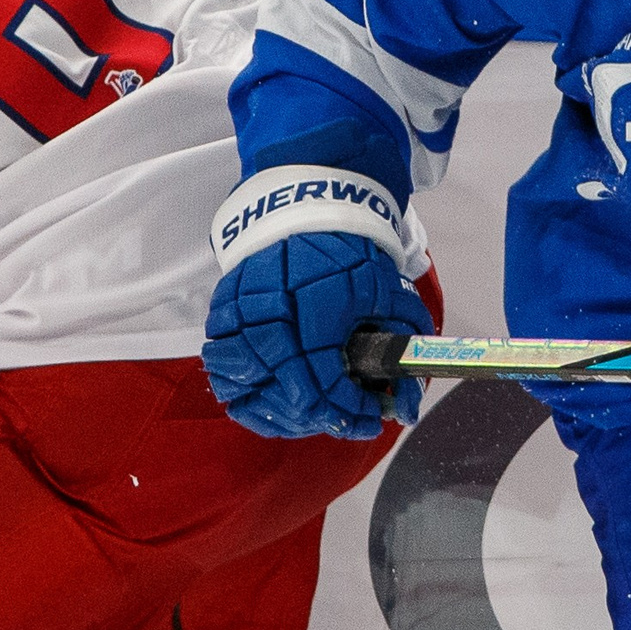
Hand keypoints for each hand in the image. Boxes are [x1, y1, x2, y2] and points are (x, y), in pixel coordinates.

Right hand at [203, 231, 432, 439]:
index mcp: (316, 307)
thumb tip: (409, 399)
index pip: (326, 384)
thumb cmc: (347, 250)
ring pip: (250, 390)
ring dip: (284, 413)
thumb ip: (402, 340)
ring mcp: (239, 318)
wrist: (302, 208)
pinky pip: (225, 374)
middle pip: (288, 394)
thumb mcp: (385, 289)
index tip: (371, 417)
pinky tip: (276, 401)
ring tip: (313, 416)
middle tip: (348, 421)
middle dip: (323, 418)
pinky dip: (248, 396)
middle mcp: (271, 315)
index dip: (350, 410)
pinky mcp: (221, 316)